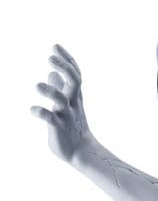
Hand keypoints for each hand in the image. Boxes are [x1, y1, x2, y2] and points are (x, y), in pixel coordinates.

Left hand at [31, 44, 92, 162]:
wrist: (82, 153)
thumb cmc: (72, 127)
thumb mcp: (68, 105)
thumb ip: (60, 88)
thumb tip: (51, 72)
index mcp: (75, 97)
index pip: (75, 74)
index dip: (67, 59)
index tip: (55, 46)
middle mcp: (72, 103)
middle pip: (74, 82)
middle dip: (64, 68)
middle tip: (50, 58)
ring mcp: (66, 115)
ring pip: (61, 100)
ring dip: (50, 91)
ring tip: (37, 85)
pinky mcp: (59, 127)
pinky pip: (51, 119)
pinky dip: (41, 113)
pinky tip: (32, 110)